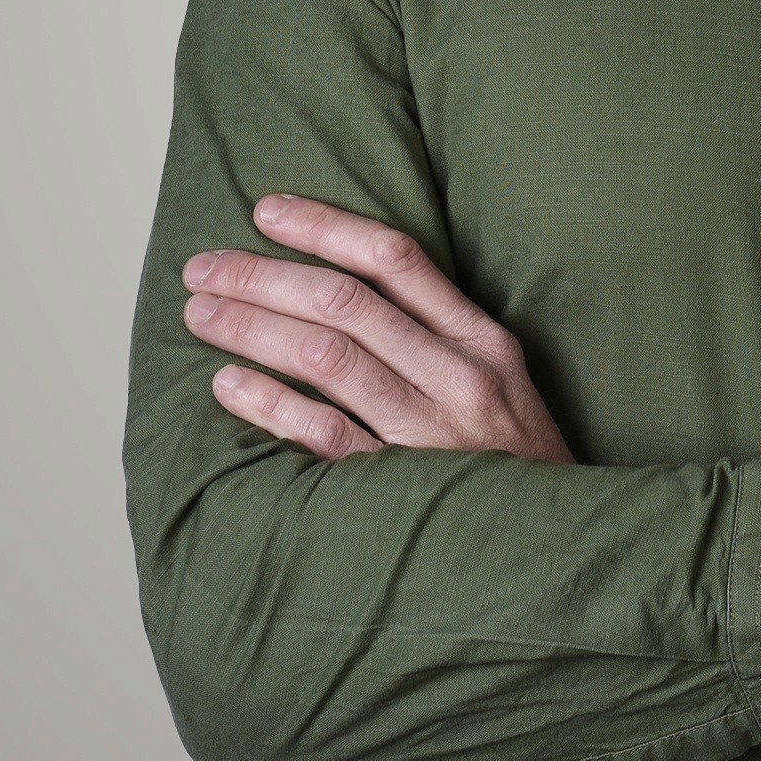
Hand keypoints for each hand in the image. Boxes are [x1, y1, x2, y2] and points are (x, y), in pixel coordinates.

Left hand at [180, 193, 573, 463]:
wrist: (558, 549)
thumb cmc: (516, 464)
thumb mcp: (500, 382)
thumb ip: (438, 337)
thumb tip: (342, 293)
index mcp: (481, 339)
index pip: (395, 258)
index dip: (324, 226)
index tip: (266, 211)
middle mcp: (458, 375)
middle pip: (346, 302)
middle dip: (264, 275)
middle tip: (203, 268)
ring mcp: (431, 433)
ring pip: (328, 357)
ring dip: (254, 328)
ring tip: (202, 314)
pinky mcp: (403, 489)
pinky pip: (326, 435)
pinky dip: (272, 404)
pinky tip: (229, 385)